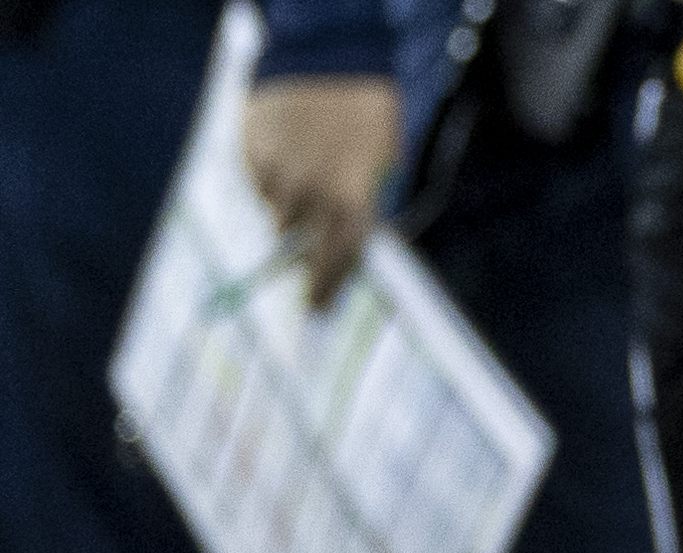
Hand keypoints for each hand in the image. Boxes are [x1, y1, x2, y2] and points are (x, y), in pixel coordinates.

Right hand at [242, 77, 399, 307]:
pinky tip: (286, 158)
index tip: (317, 312)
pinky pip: (258, 183)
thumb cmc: (368, 114)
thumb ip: (364, 208)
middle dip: (303, 271)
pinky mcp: (250, 153)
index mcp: (353, 204)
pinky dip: (270, 181)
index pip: (339, 263)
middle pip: (301, 250)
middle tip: (302, 288)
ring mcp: (276, 175)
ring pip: (276, 215)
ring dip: (289, 215)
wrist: (329, 60)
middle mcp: (311, 196)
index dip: (327, 291)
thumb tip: (347, 249)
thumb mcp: (384, 165)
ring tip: (305, 189)